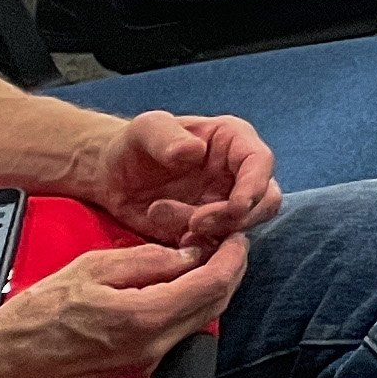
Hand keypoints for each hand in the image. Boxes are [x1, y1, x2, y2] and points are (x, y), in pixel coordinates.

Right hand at [0, 241, 250, 377]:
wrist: (2, 362)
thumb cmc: (37, 313)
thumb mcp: (93, 267)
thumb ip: (148, 260)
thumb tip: (190, 253)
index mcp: (145, 318)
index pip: (214, 285)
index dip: (234, 256)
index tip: (236, 235)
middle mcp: (153, 347)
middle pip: (216, 305)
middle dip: (229, 271)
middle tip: (228, 244)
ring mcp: (146, 363)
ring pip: (200, 320)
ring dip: (211, 289)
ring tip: (205, 259)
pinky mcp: (136, 370)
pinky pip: (177, 333)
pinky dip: (189, 307)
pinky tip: (180, 287)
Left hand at [63, 111, 276, 254]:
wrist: (113, 176)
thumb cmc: (135, 144)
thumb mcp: (146, 129)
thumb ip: (167, 137)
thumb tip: (194, 152)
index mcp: (233, 141)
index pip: (260, 162)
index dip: (255, 185)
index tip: (237, 206)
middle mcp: (238, 174)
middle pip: (263, 201)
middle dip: (234, 217)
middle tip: (193, 224)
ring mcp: (225, 203)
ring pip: (241, 226)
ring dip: (208, 232)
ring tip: (159, 215)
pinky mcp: (209, 230)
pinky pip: (215, 245)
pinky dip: (196, 247)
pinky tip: (167, 237)